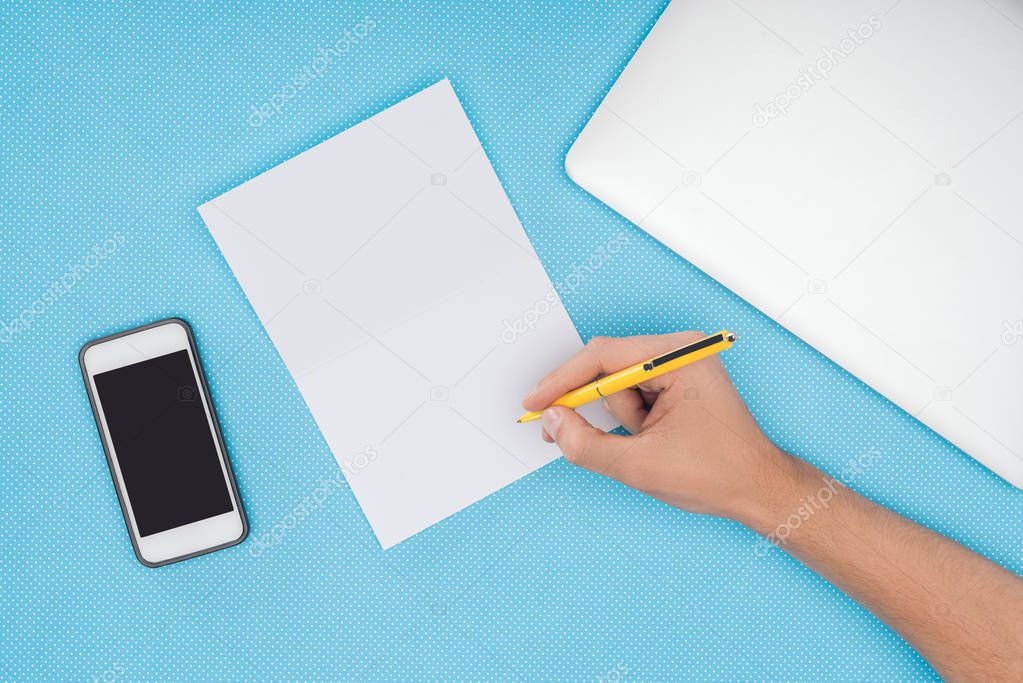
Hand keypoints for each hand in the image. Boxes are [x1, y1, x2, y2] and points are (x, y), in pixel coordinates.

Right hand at [522, 332, 797, 522]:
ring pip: (619, 386)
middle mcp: (680, 351)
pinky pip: (635, 396)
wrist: (759, 490)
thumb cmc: (717, 474)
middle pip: (609, 369)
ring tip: (648, 447)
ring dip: (622, 421)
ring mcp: (681, 365)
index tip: (535, 404)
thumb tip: (553, 422)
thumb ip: (586, 444)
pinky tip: (651, 442)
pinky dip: (632, 422)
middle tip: (565, 433)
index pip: (603, 357)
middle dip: (595, 408)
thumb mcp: (640, 466)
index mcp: (678, 357)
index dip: (561, 381)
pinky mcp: (679, 383)